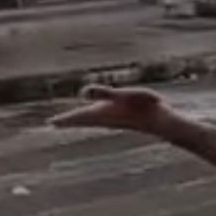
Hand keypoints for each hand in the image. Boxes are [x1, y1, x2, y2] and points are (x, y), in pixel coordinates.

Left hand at [52, 85, 166, 135]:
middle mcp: (106, 117)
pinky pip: (100, 117)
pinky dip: (91, 116)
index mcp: (103, 113)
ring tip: (67, 120)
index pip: (79, 116)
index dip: (65, 119)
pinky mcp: (122, 116)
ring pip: (91, 119)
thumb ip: (103, 93)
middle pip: (82, 120)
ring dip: (78, 119)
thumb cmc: (146, 107)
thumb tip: (83, 91)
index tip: (50, 124)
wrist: (165, 123)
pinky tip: (93, 116)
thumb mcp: (123, 95)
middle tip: (51, 124)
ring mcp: (114, 118)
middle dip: (67, 121)